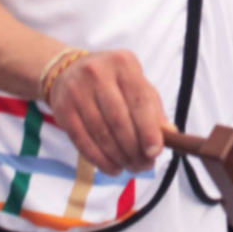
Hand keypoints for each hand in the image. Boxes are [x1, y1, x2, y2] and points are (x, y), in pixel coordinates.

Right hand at [48, 50, 169, 176]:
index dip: (149, 129)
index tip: (156, 151)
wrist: (67, 70)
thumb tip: (169, 134)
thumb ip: (152, 106)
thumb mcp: (134, 82)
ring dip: (118, 157)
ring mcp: (77, 91)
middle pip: (119, 120)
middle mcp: (98, 74)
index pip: (139, 100)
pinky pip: (82, 141)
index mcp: (123, 64)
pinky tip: (112, 168)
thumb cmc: (110, 79)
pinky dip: (99, 160)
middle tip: (144, 165)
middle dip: (134, 148)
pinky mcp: (62, 109)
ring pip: (101, 133)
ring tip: (131, 167)